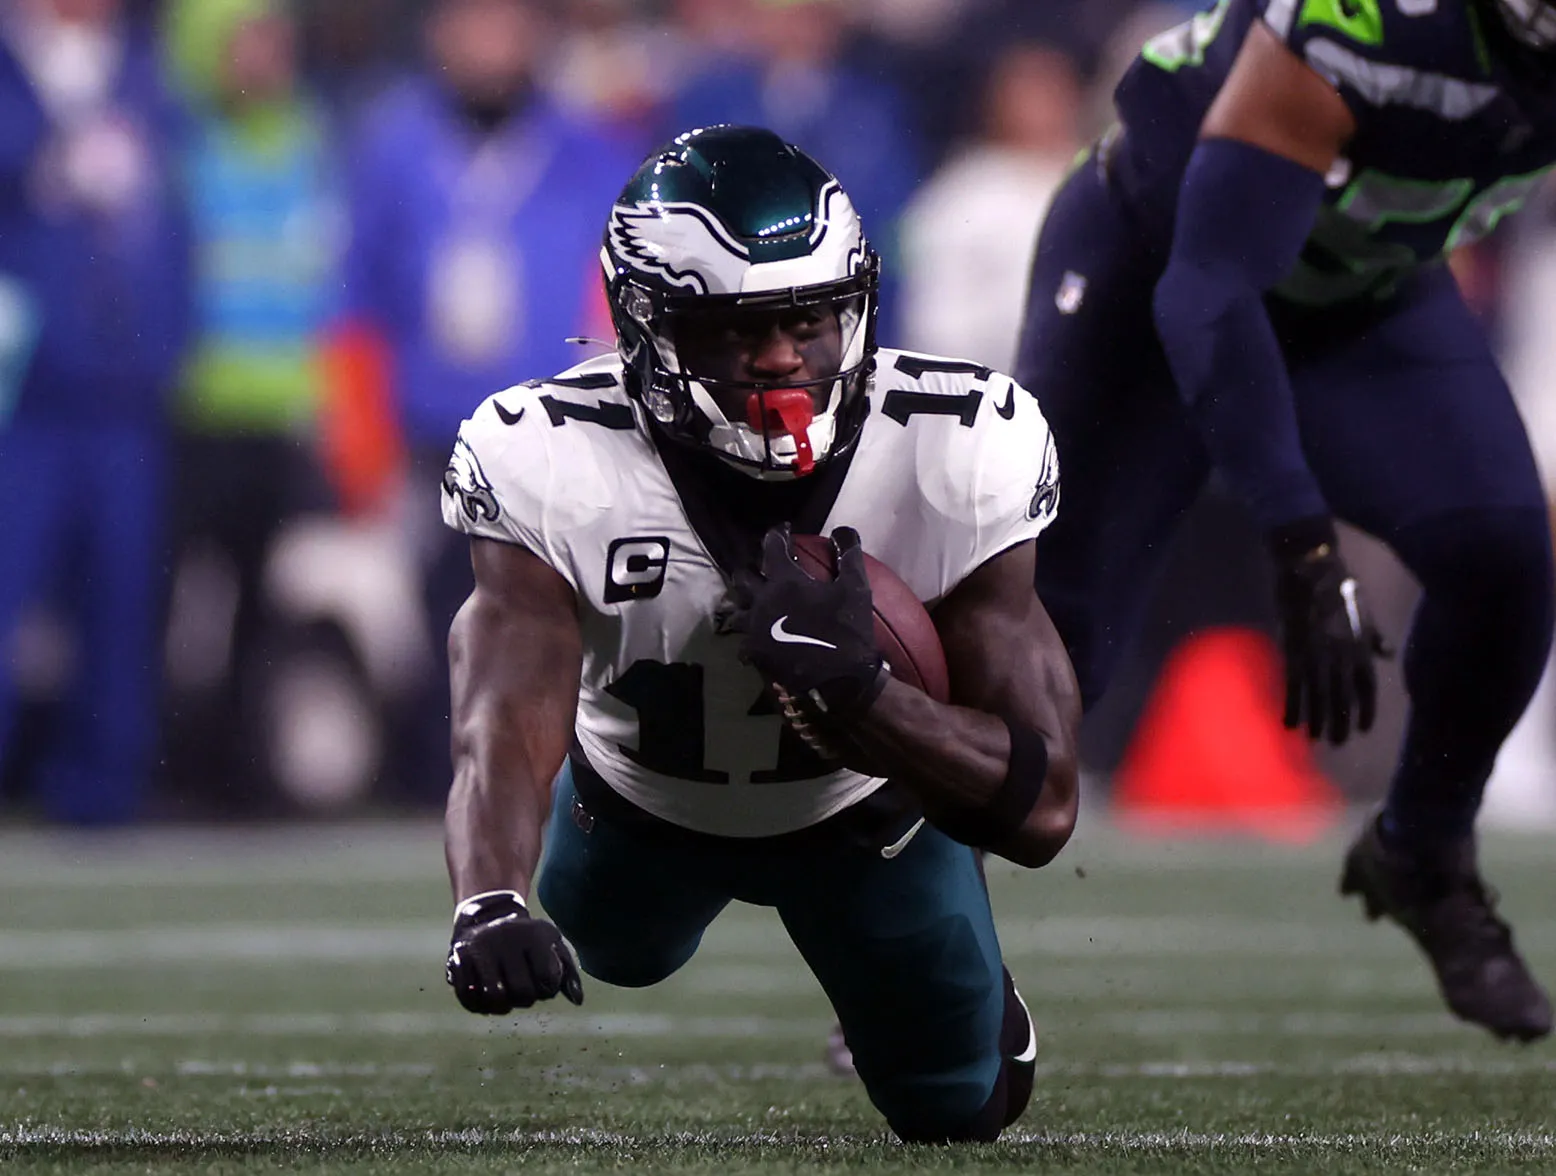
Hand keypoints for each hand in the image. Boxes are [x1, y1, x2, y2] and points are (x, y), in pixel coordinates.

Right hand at [445, 890, 582, 1013]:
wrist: (487, 914)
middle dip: (525, 999)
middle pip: (522, 993)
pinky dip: (476, 1006)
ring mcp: (480, 947)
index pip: (547, 980)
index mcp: (534, 934)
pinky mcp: (459, 957)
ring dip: (502, 1007)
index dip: (547, 990)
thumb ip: (568, 973)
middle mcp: (506, 937)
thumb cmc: (527, 939)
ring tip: (505, 999)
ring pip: (494, 998)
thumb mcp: (552, 945)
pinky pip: (466, 995)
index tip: (542, 982)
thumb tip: (577, 1001)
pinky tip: (484, 1001)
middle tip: (522, 991)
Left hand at [730, 525, 887, 718]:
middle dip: (751, 568)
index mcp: (785, 581)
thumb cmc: (849, 629)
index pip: (771, 546)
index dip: (777, 534)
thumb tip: (842, 529)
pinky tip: (757, 639)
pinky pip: (742, 643)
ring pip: (736, 609)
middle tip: (763, 569)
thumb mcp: (856, 587)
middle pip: (742, 577)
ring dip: (744, 603)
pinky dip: (748, 639)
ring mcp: (755, 629)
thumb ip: (849, 554)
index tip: (785, 531)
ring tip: (755, 604)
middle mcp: (762, 601)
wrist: (840, 678)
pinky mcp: (756, 653)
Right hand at [1271, 522, 1386, 744]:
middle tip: (1336, 743)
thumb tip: (1384, 654)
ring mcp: (1317, 654)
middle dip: (1340, 723)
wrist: (1310, 568)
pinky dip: (1292, 706)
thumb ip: (1373, 635)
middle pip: (1342, 698)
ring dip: (1317, 721)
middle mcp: (1342, 655)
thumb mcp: (1363, 610)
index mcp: (1360, 646)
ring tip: (1314, 740)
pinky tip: (1288, 723)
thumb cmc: (1338, 584)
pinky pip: (1294, 685)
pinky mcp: (1294, 650)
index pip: (1366, 687)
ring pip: (1319, 696)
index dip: (1365, 711)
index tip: (1363, 730)